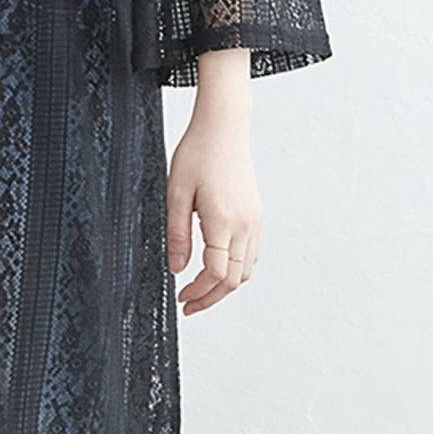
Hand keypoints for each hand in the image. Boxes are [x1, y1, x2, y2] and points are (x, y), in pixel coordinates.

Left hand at [166, 57, 260, 314]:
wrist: (224, 128)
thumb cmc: (197, 154)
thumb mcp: (176, 194)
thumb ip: (177, 235)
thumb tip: (177, 269)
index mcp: (223, 221)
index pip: (216, 274)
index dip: (199, 293)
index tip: (181, 299)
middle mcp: (245, 225)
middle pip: (235, 280)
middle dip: (212, 297)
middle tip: (189, 305)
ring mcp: (254, 220)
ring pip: (247, 270)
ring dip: (225, 286)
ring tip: (200, 290)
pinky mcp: (256, 215)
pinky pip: (251, 254)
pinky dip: (236, 269)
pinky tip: (215, 268)